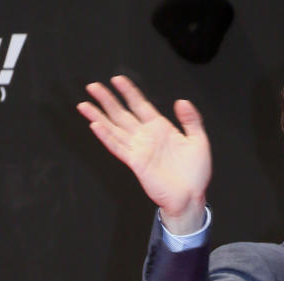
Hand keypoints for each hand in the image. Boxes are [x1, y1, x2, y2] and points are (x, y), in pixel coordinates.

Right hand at [77, 74, 211, 231]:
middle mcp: (146, 137)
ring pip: (114, 128)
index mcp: (160, 128)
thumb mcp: (199, 141)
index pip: (140, 105)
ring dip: (99, 116)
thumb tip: (181, 102)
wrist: (191, 197)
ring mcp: (139, 149)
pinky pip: (118, 147)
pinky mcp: (136, 163)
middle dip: (107, 100)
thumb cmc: (195, 174)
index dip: (128, 91)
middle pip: (121, 114)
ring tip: (84, 104)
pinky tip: (95, 126)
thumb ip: (191, 120)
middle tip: (92, 86)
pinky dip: (106, 137)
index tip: (117, 79)